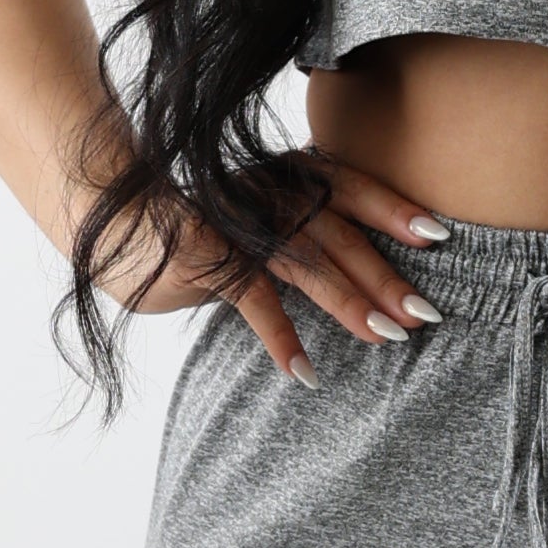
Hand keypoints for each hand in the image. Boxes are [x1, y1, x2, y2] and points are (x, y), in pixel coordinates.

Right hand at [125, 158, 451, 380]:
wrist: (109, 223)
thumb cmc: (193, 228)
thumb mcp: (252, 221)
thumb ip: (300, 234)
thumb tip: (363, 275)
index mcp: (280, 174)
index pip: (347, 184)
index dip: (393, 207)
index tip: (438, 234)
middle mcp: (262, 188)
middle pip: (337, 229)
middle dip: (385, 273)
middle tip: (426, 313)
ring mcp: (232, 218)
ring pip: (304, 259)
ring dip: (349, 301)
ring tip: (389, 338)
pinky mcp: (202, 252)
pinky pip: (252, 298)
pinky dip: (282, 338)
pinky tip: (307, 374)